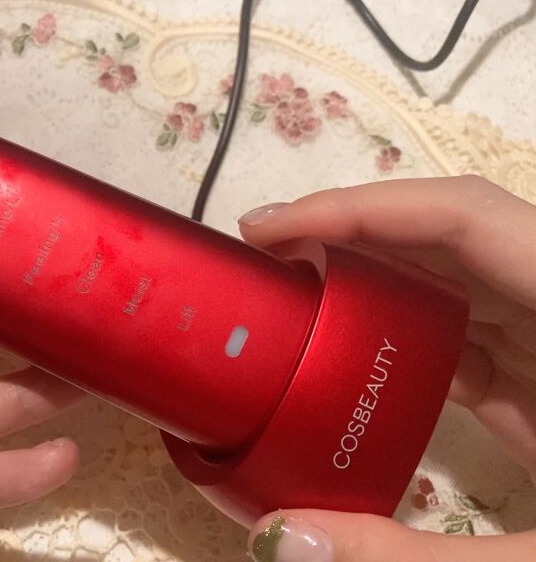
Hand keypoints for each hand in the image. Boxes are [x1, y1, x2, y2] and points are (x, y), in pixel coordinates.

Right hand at [237, 176, 535, 561]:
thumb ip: (412, 558)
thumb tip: (277, 539)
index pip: (468, 221)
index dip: (364, 208)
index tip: (272, 227)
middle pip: (455, 238)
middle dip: (352, 233)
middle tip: (260, 258)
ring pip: (461, 280)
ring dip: (375, 277)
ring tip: (292, 295)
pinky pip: (473, 332)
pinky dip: (408, 333)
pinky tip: (355, 354)